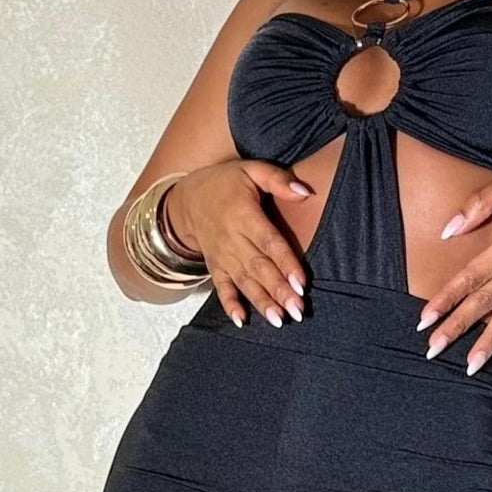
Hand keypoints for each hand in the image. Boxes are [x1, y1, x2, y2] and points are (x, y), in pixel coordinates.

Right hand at [165, 158, 311, 328]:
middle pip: (259, 268)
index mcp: (244, 215)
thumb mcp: (251, 170)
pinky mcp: (214, 267)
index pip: (269, 242)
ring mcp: (222, 256)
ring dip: (261, 302)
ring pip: (244, 282)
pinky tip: (241, 321)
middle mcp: (232, 239)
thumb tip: (305, 192)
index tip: (301, 282)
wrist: (186, 198)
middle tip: (297, 310)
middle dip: (278, 290)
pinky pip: (221, 288)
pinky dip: (230, 305)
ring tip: (279, 320)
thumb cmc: (225, 183)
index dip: (285, 262)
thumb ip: (278, 179)